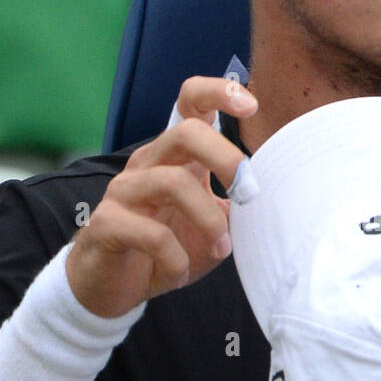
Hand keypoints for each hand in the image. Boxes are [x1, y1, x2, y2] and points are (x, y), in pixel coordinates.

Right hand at [66, 77, 256, 316]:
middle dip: (226, 158)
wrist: (112, 288)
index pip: (190, 102)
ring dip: (209, 220)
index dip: (220, 92)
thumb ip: (237, 208)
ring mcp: (124, 191)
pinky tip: (178, 274)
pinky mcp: (106, 224)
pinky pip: (152, 235)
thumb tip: (274, 198)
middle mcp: (148, 163)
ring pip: (173, 183)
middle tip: (249, 194)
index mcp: (175, 156)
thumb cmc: (165, 251)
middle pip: (186, 132)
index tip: (252, 107)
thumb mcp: (211, 226)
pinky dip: (176, 259)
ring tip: (222, 249)